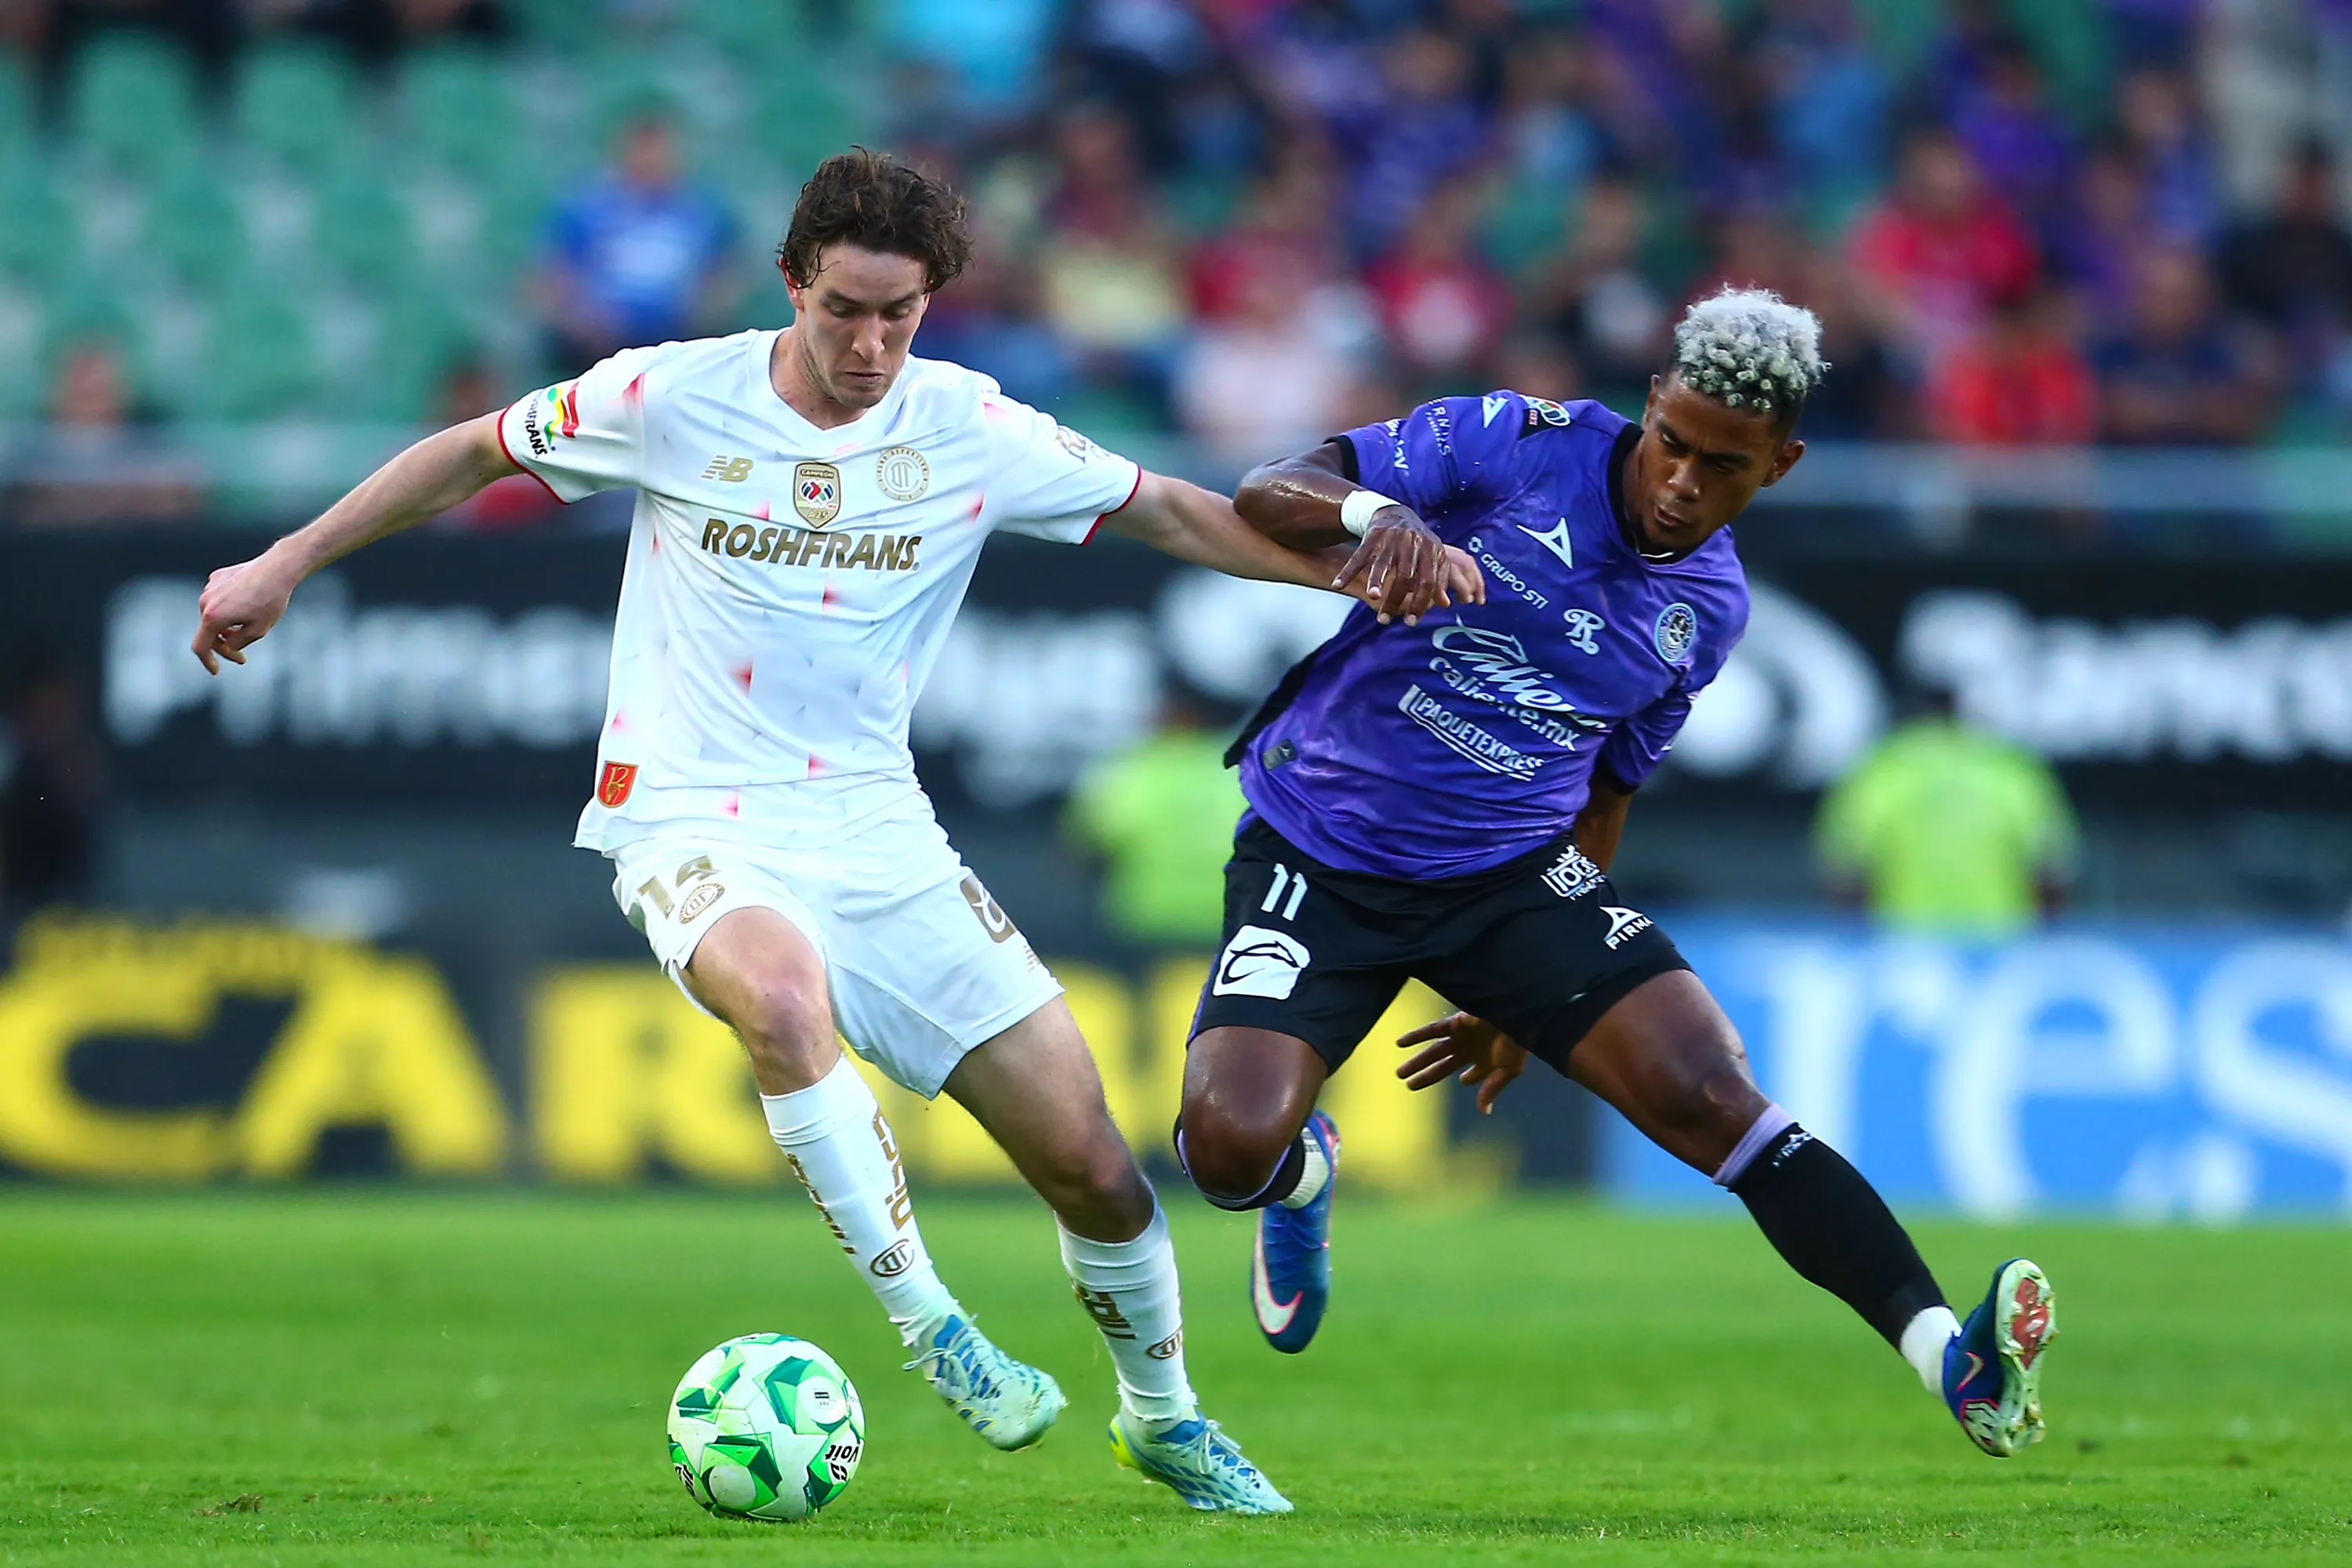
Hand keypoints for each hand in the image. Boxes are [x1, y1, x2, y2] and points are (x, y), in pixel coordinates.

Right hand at [191, 549, 301, 673]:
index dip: (208, 661)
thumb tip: (227, 644)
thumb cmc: (270, 601)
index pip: (201, 646)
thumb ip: (237, 643)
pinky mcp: (218, 577)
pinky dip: (230, 608)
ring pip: (215, 615)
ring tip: (252, 625)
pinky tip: (249, 605)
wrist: (277, 569)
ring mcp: (210, 587)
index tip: (216, 671)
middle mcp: (205, 601)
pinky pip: (220, 599)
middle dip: (225, 646)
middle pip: (209, 631)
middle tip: (242, 657)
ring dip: (228, 626)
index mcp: (212, 617)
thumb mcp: (257, 631)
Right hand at [1330, 506, 1461, 625]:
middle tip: (1384, 621)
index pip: (1427, 582)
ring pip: (1383, 564)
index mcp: (1431, 551)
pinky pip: (1359, 556)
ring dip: (1376, 581)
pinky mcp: (1373, 535)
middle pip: (1405, 576)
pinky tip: (1339, 585)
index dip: (1419, 603)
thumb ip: (1439, 579)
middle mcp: (1413, 544)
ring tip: (1373, 597)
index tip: (1410, 622)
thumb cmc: (1417, 543)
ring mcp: (1392, 539)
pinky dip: (1348, 571)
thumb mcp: (1433, 557)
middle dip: (1395, 600)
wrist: (1396, 514)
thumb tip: (1445, 604)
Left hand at [1395, 1011, 1527, 1114]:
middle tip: (1407, 1085)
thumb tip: (1483, 1112)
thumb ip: (1491, 1088)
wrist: (1518, 1014)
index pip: (1469, 1075)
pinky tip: (1399, 1044)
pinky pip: (1431, 1030)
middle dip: (1426, 1075)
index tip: (1463, 1080)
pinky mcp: (1455, 1021)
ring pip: (1433, 1051)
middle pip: (1442, 1065)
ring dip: (1417, 1062)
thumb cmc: (1518, 1042)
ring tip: (1399, 1073)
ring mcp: (1461, 1036)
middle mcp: (1469, 1049)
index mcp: (1483, 1061)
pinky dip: (1415, 1036)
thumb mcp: (1508, 1069)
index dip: (1468, 1079)